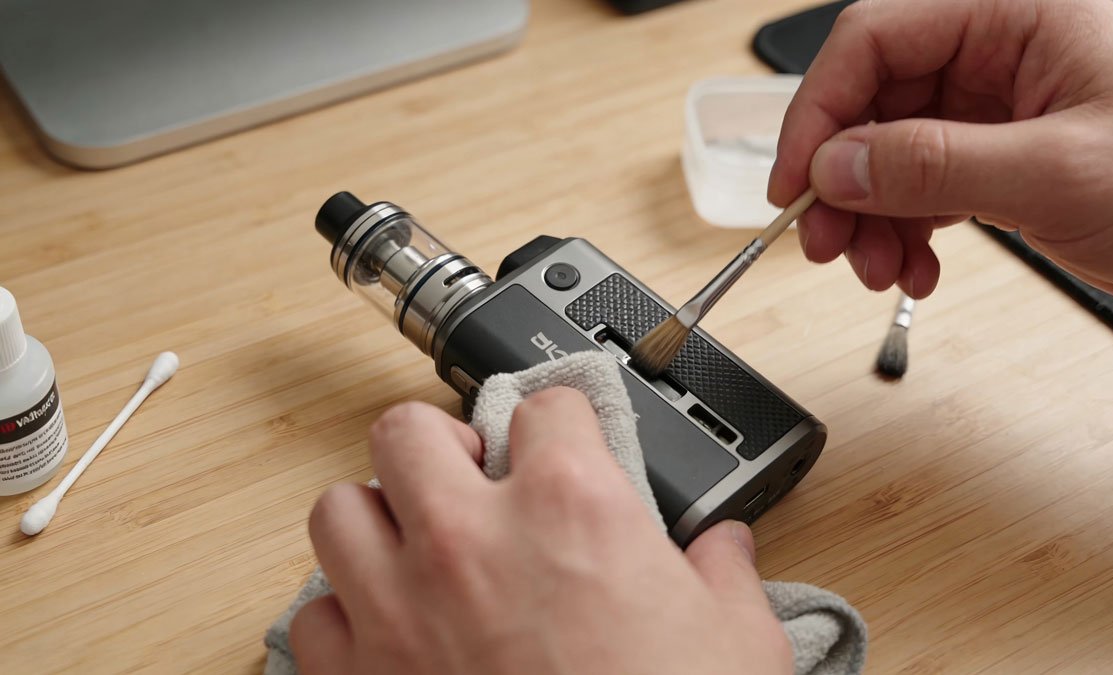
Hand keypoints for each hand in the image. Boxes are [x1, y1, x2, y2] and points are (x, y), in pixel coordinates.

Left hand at [291, 389, 791, 674]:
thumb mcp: (736, 642)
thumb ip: (724, 575)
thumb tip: (722, 550)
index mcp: (569, 508)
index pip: (546, 408)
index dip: (563, 425)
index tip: (566, 445)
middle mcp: (470, 540)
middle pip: (409, 430)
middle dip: (442, 444)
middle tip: (472, 476)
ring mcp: (401, 609)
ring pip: (340, 510)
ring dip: (377, 519)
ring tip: (416, 544)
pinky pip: (313, 619)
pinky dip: (344, 617)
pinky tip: (387, 632)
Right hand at [768, 0, 1112, 315]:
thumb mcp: (1058, 173)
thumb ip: (935, 164)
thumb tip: (836, 165)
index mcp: (1014, 14)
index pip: (874, 39)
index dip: (819, 111)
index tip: (795, 183)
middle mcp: (997, 52)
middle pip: (870, 100)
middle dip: (841, 178)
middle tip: (825, 242)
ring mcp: (994, 109)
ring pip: (885, 152)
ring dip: (868, 217)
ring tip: (878, 270)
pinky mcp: (997, 159)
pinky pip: (918, 188)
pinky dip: (903, 233)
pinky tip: (916, 270)